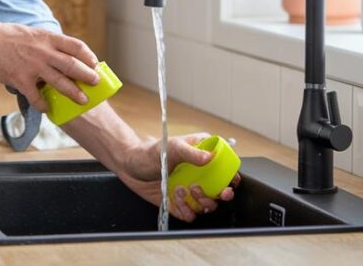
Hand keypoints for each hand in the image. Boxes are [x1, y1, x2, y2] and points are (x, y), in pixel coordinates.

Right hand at [0, 23, 99, 111]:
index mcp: (47, 38)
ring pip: (60, 82)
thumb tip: (65, 54)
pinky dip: (44, 104)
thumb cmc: (9, 37)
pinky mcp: (21, 80)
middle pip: (72, 65)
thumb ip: (49, 44)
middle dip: (87, 76)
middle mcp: (43, 52)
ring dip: (74, 92)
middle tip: (95, 82)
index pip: (75, 46)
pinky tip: (48, 108)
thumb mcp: (33, 34)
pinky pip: (37, 96)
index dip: (88, 55)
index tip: (94, 63)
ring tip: (83, 100)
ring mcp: (32, 67)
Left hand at [114, 132, 240, 222]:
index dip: (232, 176)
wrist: (130, 167)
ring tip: (183, 189)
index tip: (231, 181)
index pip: (226, 167)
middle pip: (222, 191)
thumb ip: (191, 152)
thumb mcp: (172, 148)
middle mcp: (200, 176)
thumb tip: (210, 157)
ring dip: (201, 202)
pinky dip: (186, 210)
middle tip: (216, 192)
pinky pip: (191, 214)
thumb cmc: (150, 153)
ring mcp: (191, 191)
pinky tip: (174, 198)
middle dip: (221, 195)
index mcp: (202, 157)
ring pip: (209, 205)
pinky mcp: (181, 204)